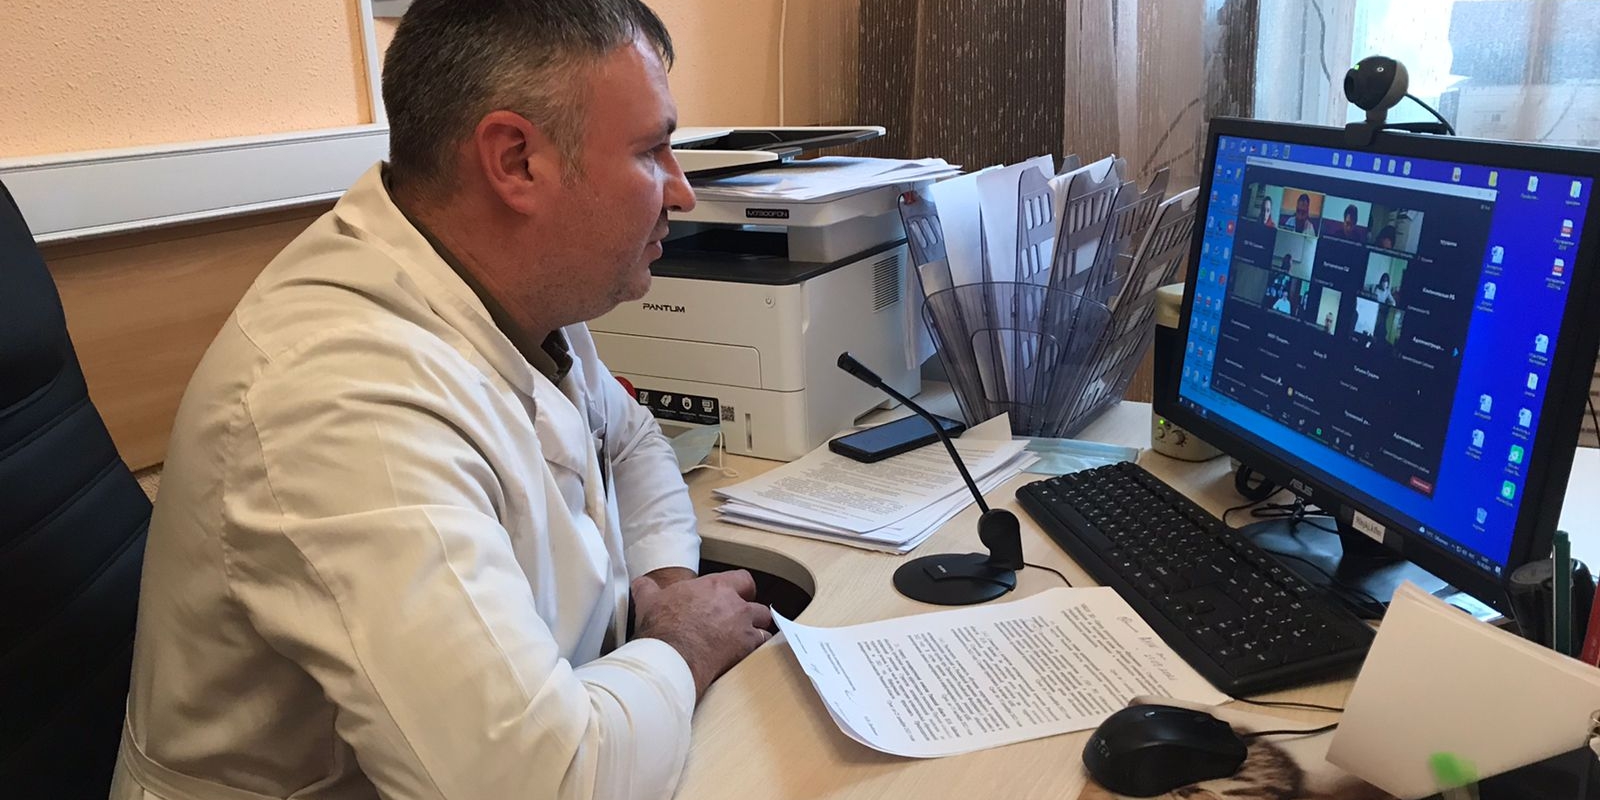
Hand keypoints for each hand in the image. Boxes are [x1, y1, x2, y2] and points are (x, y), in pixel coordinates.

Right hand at [631, 570, 772, 699]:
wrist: (672, 655)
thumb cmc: (662, 628)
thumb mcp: (649, 601)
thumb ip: (648, 588)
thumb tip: (642, 584)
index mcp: (714, 587)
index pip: (743, 579)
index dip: (742, 589)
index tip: (736, 596)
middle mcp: (733, 603)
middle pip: (757, 603)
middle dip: (752, 612)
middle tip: (740, 620)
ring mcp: (742, 625)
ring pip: (764, 623)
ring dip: (757, 630)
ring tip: (746, 638)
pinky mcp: (746, 646)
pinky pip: (762, 644)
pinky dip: (757, 648)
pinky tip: (747, 653)